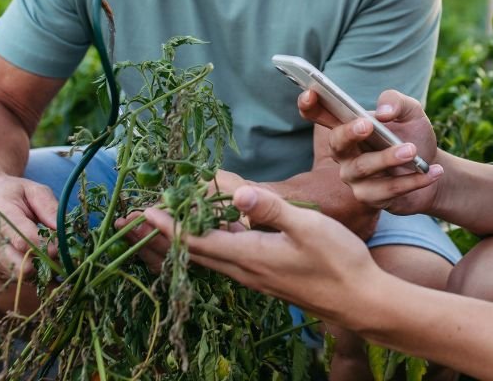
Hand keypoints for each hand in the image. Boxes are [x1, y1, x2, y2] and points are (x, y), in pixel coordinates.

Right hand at [0, 173, 58, 283]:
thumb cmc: (12, 194)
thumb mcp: (34, 190)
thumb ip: (50, 208)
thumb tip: (64, 232)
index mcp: (1, 214)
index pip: (25, 241)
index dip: (48, 248)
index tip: (63, 245)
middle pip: (22, 267)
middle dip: (46, 265)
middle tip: (60, 255)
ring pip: (21, 277)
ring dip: (40, 271)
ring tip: (49, 255)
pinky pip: (15, 280)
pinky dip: (30, 275)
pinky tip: (35, 259)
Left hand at [142, 185, 383, 327]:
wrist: (360, 300)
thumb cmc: (338, 261)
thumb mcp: (308, 226)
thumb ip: (270, 208)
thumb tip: (236, 192)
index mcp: (249, 256)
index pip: (196, 240)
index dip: (168, 226)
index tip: (142, 212)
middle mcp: (244, 270)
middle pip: (192, 253)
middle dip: (161, 237)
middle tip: (132, 223)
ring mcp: (254, 277)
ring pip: (207, 258)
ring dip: (180, 243)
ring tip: (159, 230)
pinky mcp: (265, 278)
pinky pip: (224, 261)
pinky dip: (206, 247)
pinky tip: (210, 236)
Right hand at [302, 89, 444, 215]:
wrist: (432, 167)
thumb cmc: (413, 135)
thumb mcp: (411, 112)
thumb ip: (397, 102)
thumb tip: (383, 112)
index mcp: (348, 127)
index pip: (320, 115)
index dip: (309, 105)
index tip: (311, 92)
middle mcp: (345, 153)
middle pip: (336, 144)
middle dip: (349, 133)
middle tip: (368, 125)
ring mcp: (355, 177)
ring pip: (364, 168)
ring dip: (388, 158)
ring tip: (412, 150)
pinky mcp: (371, 198)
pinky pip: (388, 190)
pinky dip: (414, 180)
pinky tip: (433, 171)